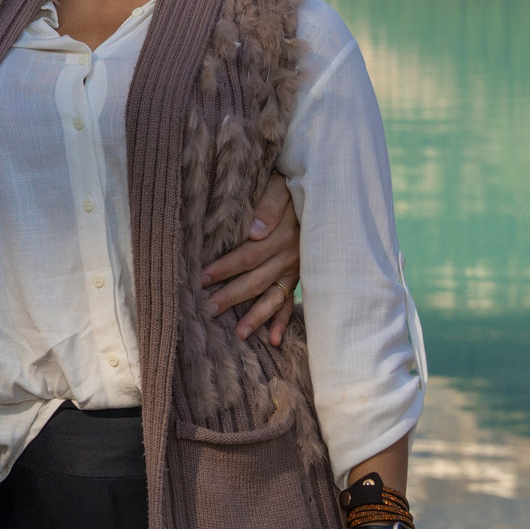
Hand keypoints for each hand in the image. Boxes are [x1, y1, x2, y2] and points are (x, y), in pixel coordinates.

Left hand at [198, 173, 299, 343]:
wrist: (326, 194)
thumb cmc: (293, 187)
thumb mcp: (282, 187)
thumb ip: (269, 206)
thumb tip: (254, 232)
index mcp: (282, 235)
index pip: (247, 255)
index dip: (225, 267)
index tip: (203, 277)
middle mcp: (290, 256)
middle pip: (256, 280)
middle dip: (231, 296)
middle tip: (207, 310)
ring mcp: (297, 269)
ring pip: (274, 297)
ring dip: (257, 316)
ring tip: (239, 333)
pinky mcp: (302, 276)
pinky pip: (293, 301)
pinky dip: (284, 321)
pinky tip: (275, 340)